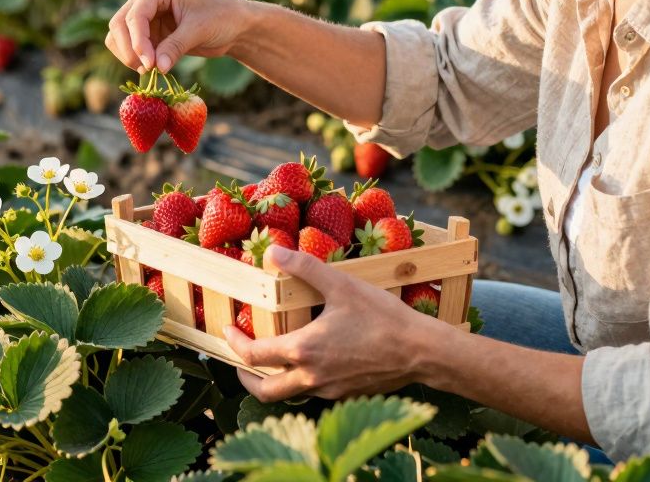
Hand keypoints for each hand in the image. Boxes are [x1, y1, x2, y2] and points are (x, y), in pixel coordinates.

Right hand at [106, 0, 249, 73]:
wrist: (235, 25)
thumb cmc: (222, 17)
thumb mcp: (199, 30)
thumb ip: (176, 47)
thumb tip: (157, 68)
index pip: (135, 14)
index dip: (138, 40)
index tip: (149, 64)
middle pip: (119, 24)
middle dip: (130, 49)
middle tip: (147, 70)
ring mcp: (145, 16)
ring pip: (119, 36)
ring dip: (129, 55)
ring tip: (151, 70)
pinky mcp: (149, 33)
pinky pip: (130, 48)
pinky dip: (135, 60)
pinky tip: (153, 69)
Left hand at [223, 245, 442, 402]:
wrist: (422, 352)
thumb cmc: (382, 317)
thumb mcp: (342, 285)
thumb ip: (305, 267)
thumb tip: (273, 252)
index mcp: (303, 350)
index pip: (253, 355)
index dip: (234, 344)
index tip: (227, 330)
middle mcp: (311, 377)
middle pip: (265, 391)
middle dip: (246, 378)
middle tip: (241, 361)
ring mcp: (330, 391)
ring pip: (290, 393)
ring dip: (275, 379)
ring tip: (275, 358)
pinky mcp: (347, 396)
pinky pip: (315, 393)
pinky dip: (303, 381)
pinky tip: (313, 361)